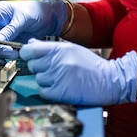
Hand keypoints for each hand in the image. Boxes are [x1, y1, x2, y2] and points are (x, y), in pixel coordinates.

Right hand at [0, 0, 67, 60]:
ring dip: (2, 53)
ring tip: (15, 54)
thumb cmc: (37, 11)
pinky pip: (3, 51)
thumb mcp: (24, 18)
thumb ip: (10, 29)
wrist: (50, 18)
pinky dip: (6, 56)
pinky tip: (15, 55)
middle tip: (9, 51)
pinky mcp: (9, 43)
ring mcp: (3, 34)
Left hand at [19, 39, 136, 105]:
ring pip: (38, 78)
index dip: (28, 53)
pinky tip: (60, 87)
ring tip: (61, 78)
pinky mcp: (60, 92)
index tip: (29, 56)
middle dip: (40, 67)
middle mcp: (58, 61)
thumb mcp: (72, 49)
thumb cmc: (91, 65)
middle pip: (33, 65)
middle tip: (52, 69)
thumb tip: (31, 45)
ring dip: (46, 80)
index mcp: (61, 49)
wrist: (108, 81)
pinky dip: (49, 91)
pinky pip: (43, 91)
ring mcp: (58, 77)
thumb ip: (51, 47)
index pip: (31, 50)